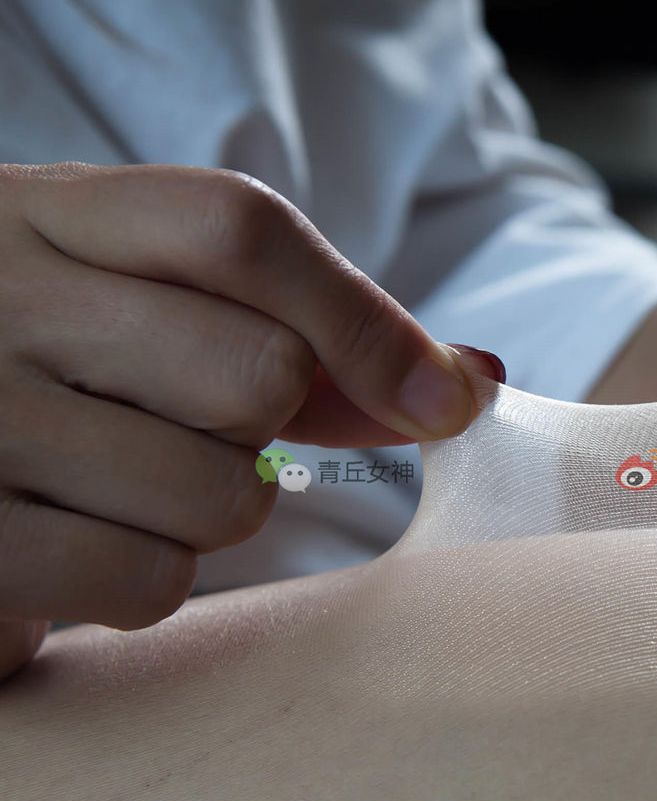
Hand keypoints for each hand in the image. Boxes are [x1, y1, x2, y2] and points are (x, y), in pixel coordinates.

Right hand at [0, 163, 500, 678]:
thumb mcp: (136, 301)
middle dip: (262, 426)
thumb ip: (297, 333)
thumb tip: (469, 382)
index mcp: (46, 217)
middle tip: (184, 425)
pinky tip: (78, 538)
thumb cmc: (44, 360)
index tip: (446, 399)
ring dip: (207, 512)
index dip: (367, 321)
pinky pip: (149, 583)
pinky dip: (143, 579)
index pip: (239, 230)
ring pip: (223, 498)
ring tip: (117, 484)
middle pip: (258, 375)